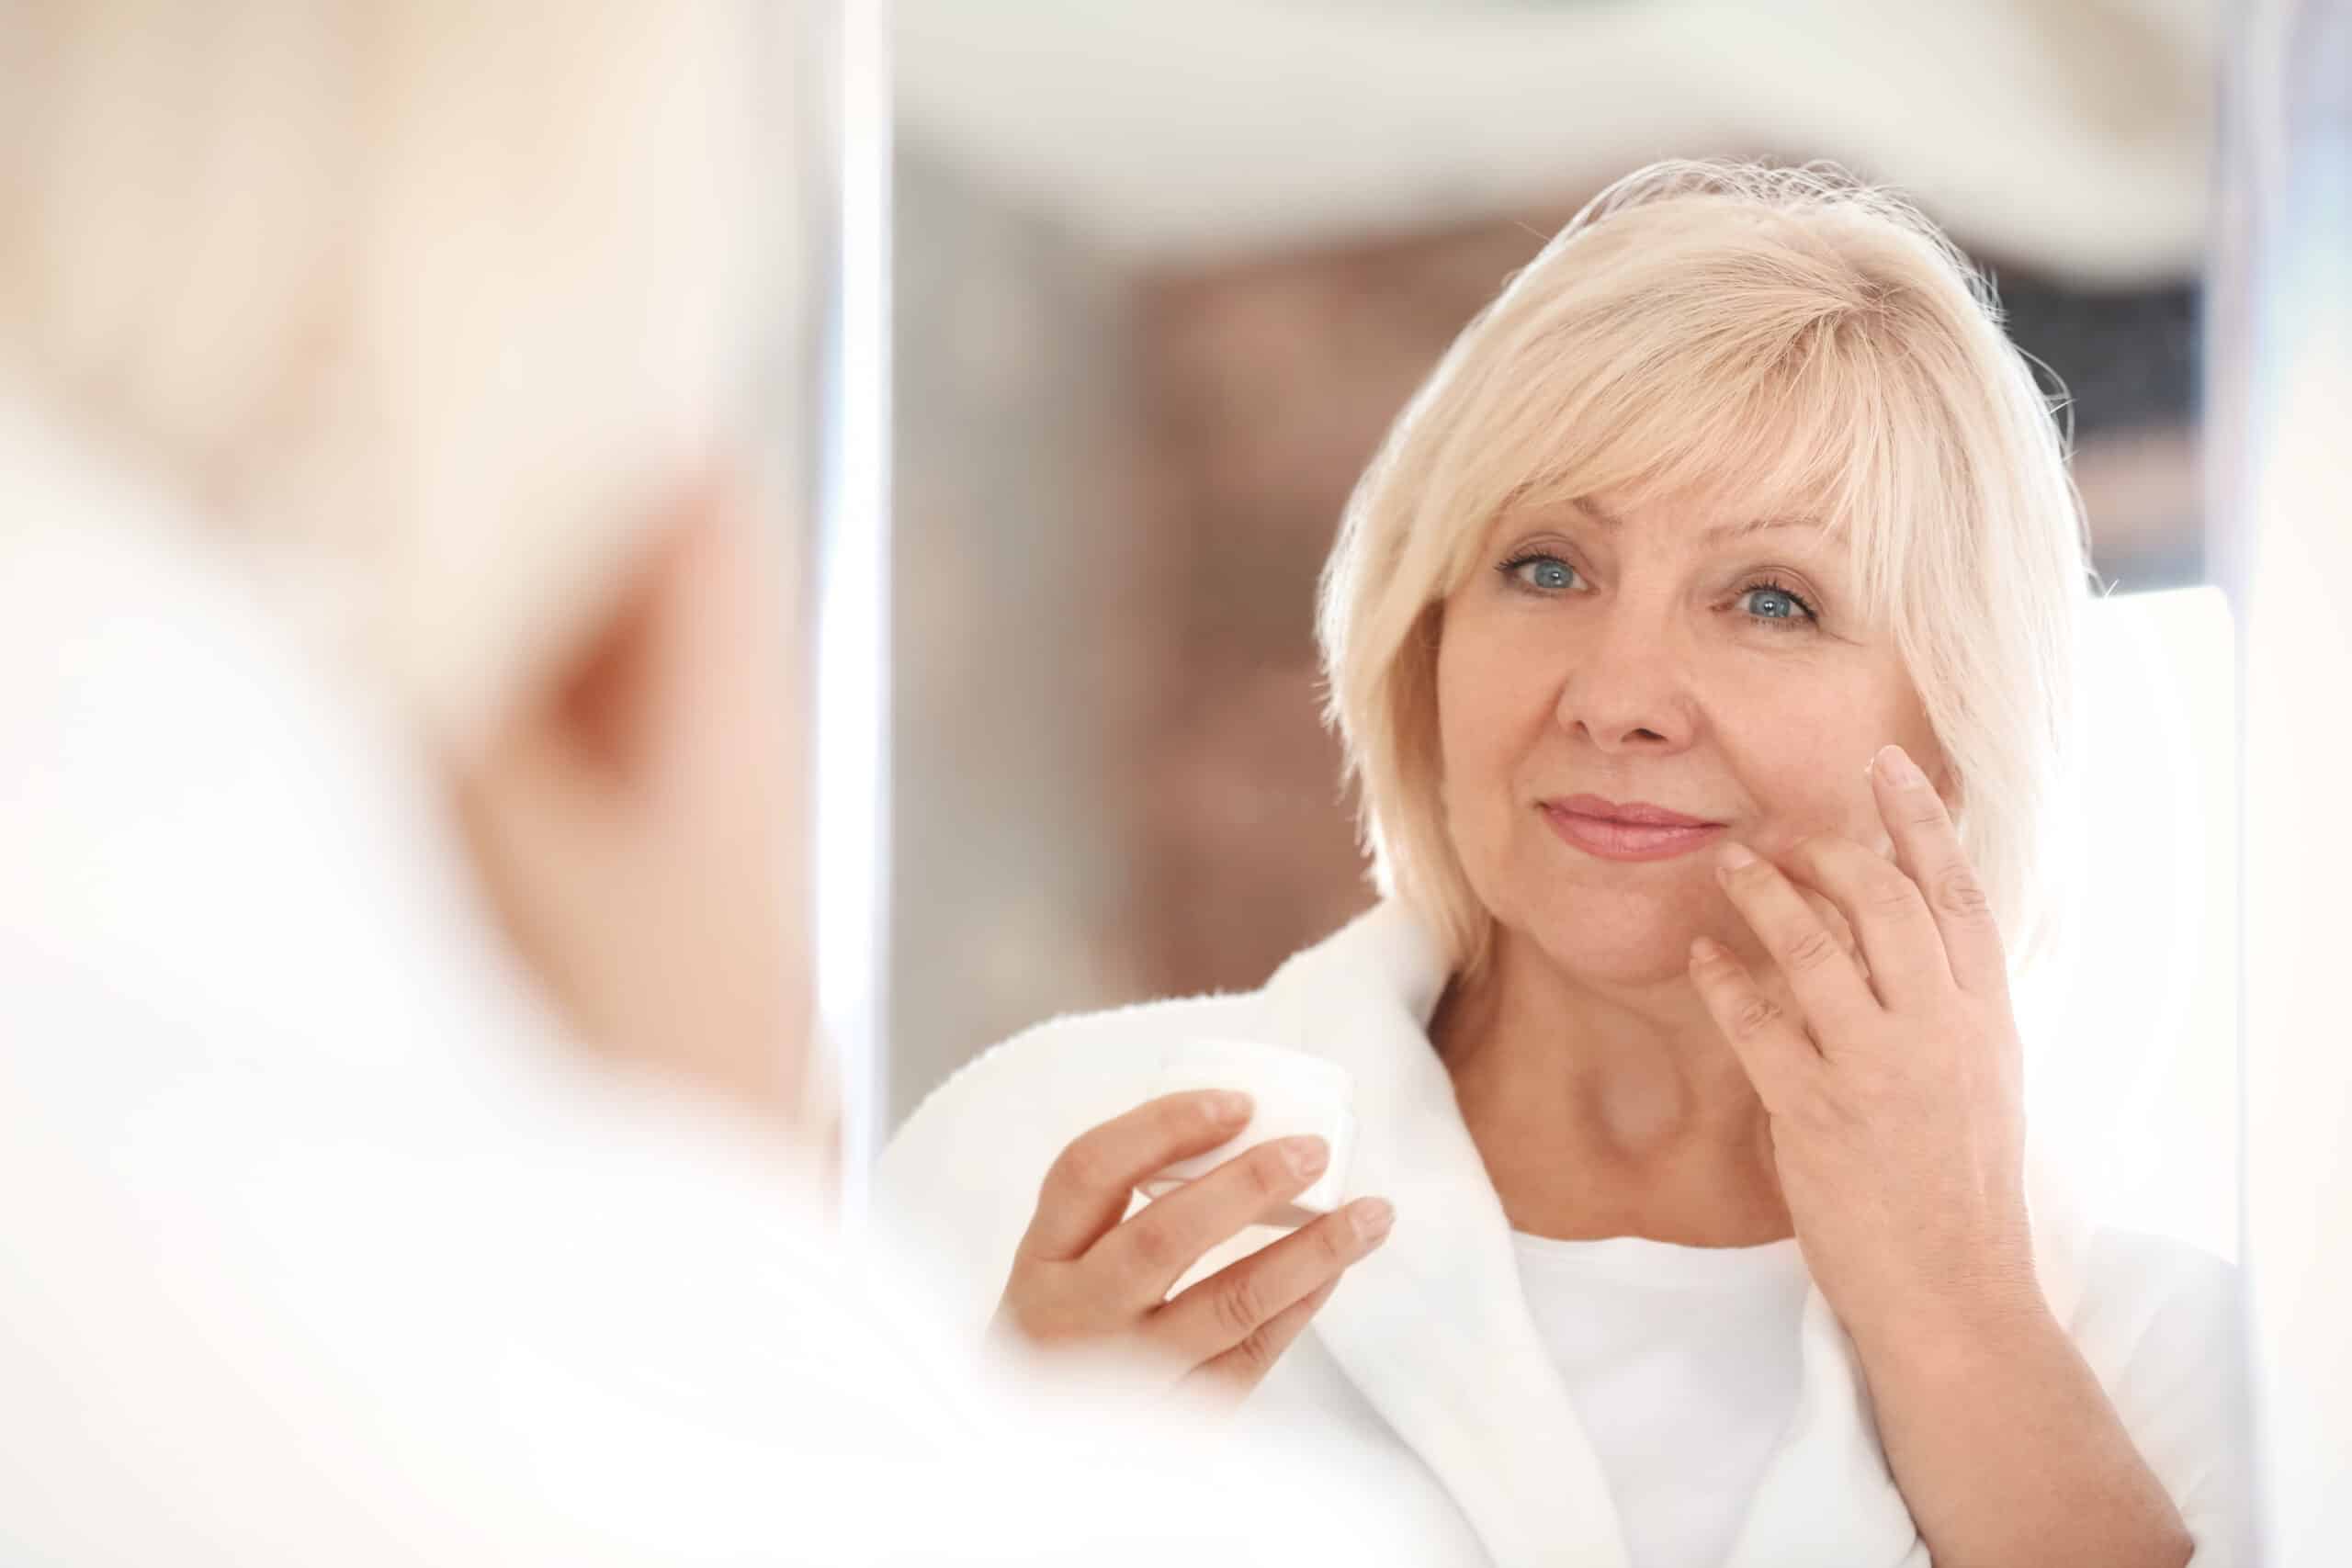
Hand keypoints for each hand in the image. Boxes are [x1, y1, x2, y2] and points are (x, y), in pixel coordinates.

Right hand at [992, 1091, 1394, 1405]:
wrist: (1035, 1447)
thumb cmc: (1065, 1335)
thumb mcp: (1060, 1270)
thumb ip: (1118, 1211)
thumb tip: (1235, 1127)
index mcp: (1040, 1262)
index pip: (1090, 1171)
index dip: (1165, 1126)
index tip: (1238, 1103)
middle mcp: (1072, 1321)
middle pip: (1163, 1239)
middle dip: (1249, 1185)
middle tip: (1312, 1149)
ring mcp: (1123, 1380)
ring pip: (1228, 1305)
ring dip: (1310, 1251)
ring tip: (1370, 1214)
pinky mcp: (1175, 1426)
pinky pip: (1252, 1360)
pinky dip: (1299, 1308)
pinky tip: (1332, 1272)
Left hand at [1687, 744, 2042, 1361]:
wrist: (1955, 1290)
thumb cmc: (1960, 1187)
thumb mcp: (1985, 1080)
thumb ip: (1951, 1004)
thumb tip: (1905, 932)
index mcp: (1987, 1019)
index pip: (1958, 894)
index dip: (1921, 821)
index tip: (1885, 765)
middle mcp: (1938, 1030)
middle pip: (1884, 900)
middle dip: (1827, 848)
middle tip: (1782, 833)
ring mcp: (1877, 1069)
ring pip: (1816, 947)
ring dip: (1765, 894)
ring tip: (1730, 864)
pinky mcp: (1817, 1112)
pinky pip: (1758, 1023)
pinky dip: (1725, 978)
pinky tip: (1702, 954)